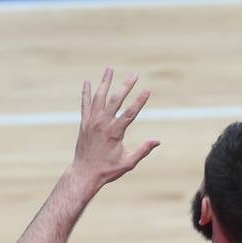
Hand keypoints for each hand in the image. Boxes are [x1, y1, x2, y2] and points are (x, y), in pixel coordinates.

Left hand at [74, 68, 159, 188]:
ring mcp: (91, 122)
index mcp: (114, 132)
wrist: (84, 174)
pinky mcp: (84, 123)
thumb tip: (157, 141)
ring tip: (110, 69)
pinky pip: (85, 104)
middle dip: (126, 86)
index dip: (139, 101)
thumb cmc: (107, 170)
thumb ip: (143, 150)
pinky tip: (87, 82)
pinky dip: (86, 93)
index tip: (147, 90)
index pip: (129, 113)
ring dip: (105, 82)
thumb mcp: (128, 163)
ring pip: (99, 97)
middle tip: (134, 75)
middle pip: (115, 100)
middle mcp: (102, 124)